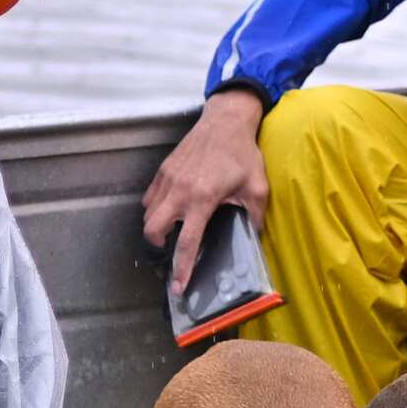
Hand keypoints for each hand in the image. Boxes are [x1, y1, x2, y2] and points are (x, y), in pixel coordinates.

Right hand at [141, 91, 272, 294]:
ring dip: (156, 227)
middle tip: (169, 252)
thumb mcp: (258, 187)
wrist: (226, 121)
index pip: (187, 242)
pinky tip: (170, 210)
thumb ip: (255, 216)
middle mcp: (180, 190)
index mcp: (203, 199)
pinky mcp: (164, 169)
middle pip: (152, 229)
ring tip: (171, 232)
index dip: (182, 269)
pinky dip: (155, 208)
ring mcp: (168, 179)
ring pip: (148, 213)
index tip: (178, 287)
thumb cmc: (242, 153)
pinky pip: (150, 197)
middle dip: (157, 247)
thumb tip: (255, 238)